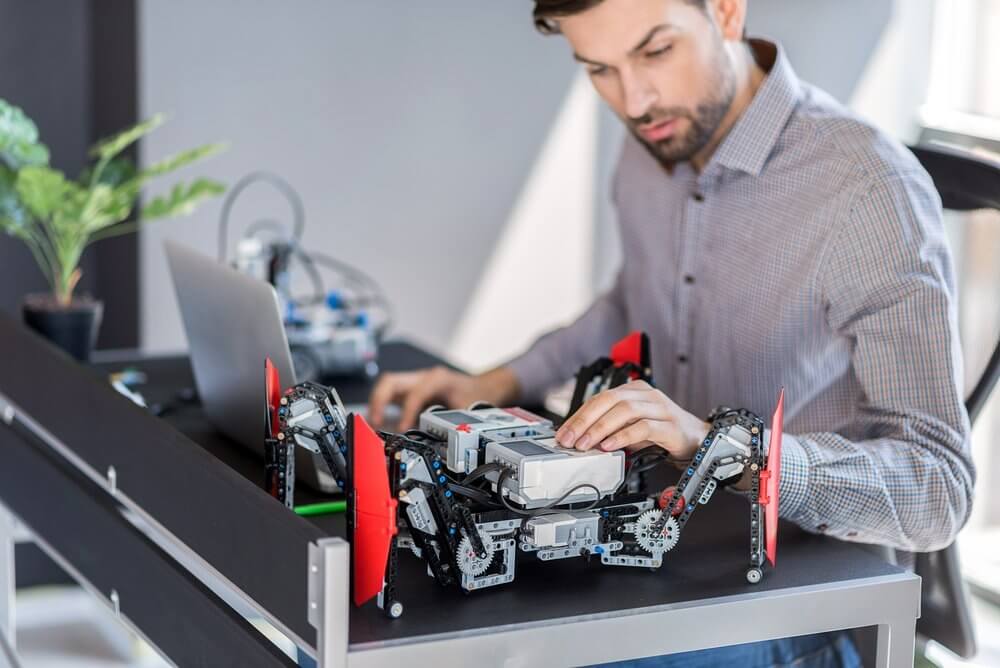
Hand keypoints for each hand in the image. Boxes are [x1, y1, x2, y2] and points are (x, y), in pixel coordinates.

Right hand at [368, 365, 520, 429]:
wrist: (483, 387)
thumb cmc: (475, 395)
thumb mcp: (468, 409)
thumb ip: (452, 422)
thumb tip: (437, 440)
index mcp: (437, 379)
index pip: (415, 393)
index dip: (407, 411)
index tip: (402, 429)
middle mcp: (422, 377)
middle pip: (390, 382)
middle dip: (378, 401)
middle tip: (375, 422)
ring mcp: (415, 382)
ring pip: (387, 386)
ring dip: (376, 403)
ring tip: (373, 424)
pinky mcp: (411, 391)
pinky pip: (391, 396)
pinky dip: (382, 407)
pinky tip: (380, 422)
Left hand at [554, 380, 709, 460]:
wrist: (698, 439)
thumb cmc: (663, 432)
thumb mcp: (631, 428)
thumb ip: (610, 429)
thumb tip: (581, 439)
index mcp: (634, 391)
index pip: (599, 399)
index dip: (578, 416)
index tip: (563, 433)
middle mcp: (646, 395)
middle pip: (609, 400)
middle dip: (585, 420)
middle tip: (570, 440)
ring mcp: (660, 408)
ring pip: (625, 410)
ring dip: (601, 428)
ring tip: (586, 444)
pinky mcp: (670, 425)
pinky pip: (644, 427)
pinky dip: (623, 436)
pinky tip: (610, 446)